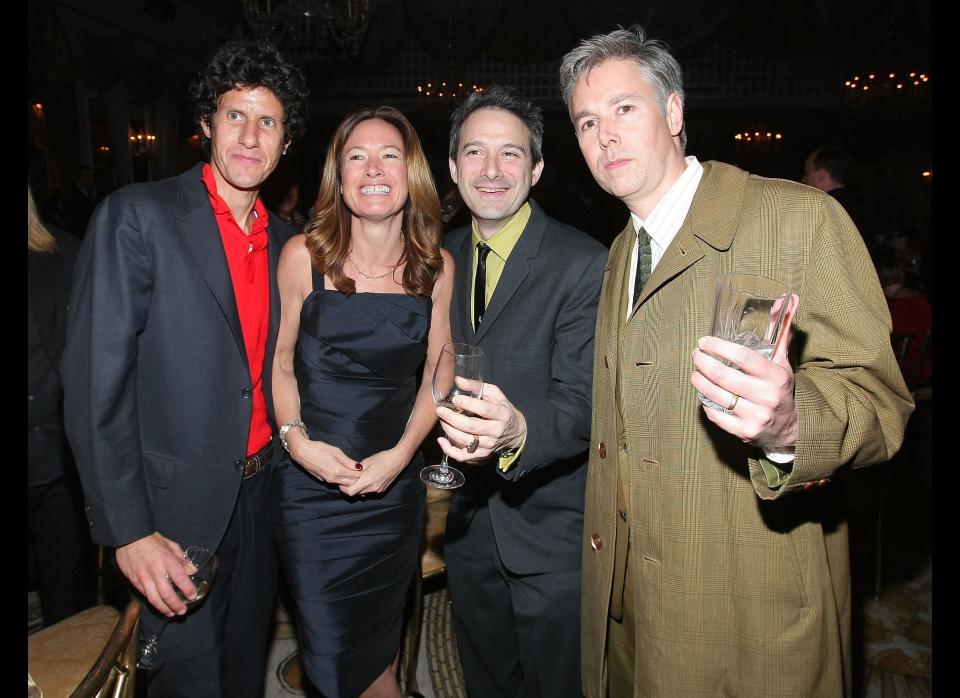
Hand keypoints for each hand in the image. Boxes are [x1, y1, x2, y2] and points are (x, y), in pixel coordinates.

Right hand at [115, 532, 193, 616]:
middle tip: (183, 611)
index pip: (180, 578)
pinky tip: (159, 606)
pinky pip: (145, 595)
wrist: (128, 538)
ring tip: (172, 613)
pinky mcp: (134, 581)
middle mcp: (155, 571)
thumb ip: (182, 559)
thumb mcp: (171, 545)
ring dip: (164, 609)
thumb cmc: (151, 540)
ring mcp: (143, 577)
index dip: (187, 589)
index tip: (193, 596)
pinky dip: (153, 603)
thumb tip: (192, 571)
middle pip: (167, 593)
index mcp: (167, 560)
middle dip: (176, 605)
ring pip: (154, 599)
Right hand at [287, 432, 362, 485]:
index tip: (363, 467)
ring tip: (351, 469)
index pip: (355, 476)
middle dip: (356, 477)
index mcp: (338, 471)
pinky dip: (340, 478)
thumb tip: (359, 467)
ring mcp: (327, 480)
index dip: (361, 472)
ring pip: (342, 483)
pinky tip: (340, 470)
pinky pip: (335, 481)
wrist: (302, 452)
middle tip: (359, 469)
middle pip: (350, 483)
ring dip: (348, 479)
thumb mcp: (336, 452)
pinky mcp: (322, 479)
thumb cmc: (318, 449)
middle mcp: (333, 478)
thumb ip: (348, 461)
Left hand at [339, 447, 409, 496]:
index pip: (350, 492)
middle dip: (350, 487)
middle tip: (348, 479)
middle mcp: (372, 488)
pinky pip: (370, 491)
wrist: (398, 460)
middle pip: (356, 493)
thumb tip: (349, 474)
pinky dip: (366, 487)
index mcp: (367, 480)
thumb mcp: (367, 461)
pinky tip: (368, 478)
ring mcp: (378, 490)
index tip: (342, 483)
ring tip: (358, 478)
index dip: (344, 488)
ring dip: (358, 487)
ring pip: (363, 492)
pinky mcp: (382, 489)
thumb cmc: (383, 458)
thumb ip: (356, 470)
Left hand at [436, 382, 525, 463]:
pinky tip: (441, 440)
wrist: (514, 431)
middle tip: (440, 410)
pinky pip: (463, 456)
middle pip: (471, 427)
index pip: (484, 409)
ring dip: (449, 430)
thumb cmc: (501, 408)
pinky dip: (449, 450)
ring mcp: (489, 445)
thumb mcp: (494, 394)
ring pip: (465, 441)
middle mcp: (496, 431)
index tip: (455, 399)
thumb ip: (477, 386)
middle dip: (452, 418)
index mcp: (501, 414)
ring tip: (441, 419)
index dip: (468, 404)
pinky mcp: (481, 454)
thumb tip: (458, 380)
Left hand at [690, 293, 799, 449]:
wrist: (792, 428)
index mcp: (775, 375)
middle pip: (724, 376)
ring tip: (694, 372)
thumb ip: (781, 331)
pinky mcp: (745, 431)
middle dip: (703, 363)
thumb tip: (790, 298)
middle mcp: (766, 396)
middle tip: (695, 355)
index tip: (704, 342)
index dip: (719, 347)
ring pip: (716, 395)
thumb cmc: (781, 388)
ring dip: (699, 381)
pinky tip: (703, 393)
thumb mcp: (783, 361)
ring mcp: (755, 415)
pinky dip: (706, 403)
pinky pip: (716, 415)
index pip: (743, 357)